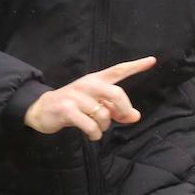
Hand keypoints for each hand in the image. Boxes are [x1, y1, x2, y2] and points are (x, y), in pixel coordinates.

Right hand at [23, 56, 154, 140]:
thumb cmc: (73, 106)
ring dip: (104, 126)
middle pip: (116, 93)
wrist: (41, 109)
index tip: (152, 60)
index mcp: (95, 80)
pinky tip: (91, 134)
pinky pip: (91, 125)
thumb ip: (115, 109)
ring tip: (97, 128)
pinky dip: (94, 134)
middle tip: (120, 118)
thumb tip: (135, 116)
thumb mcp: (95, 105)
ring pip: (104, 114)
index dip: (136, 66)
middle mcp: (87, 85)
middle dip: (123, 109)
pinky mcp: (67, 109)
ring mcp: (76, 97)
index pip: (118, 70)